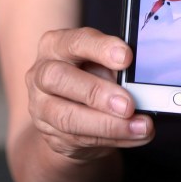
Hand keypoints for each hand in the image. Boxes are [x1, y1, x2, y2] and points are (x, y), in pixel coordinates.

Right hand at [26, 27, 153, 161]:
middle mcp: (41, 74)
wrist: (69, 108)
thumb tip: (139, 80)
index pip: (75, 41)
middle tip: (128, 104)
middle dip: (96, 92)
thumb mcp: (100, 62)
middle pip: (59, 78)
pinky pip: (80, 140)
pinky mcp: (50, 134)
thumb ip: (114, 67)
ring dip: (108, 124)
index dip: (101, 49)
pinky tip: (134, 135)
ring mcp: (40, 107)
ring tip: (140, 126)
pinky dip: (113, 138)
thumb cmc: (88, 75)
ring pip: (67, 117)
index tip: (126, 57)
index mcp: (55, 45)